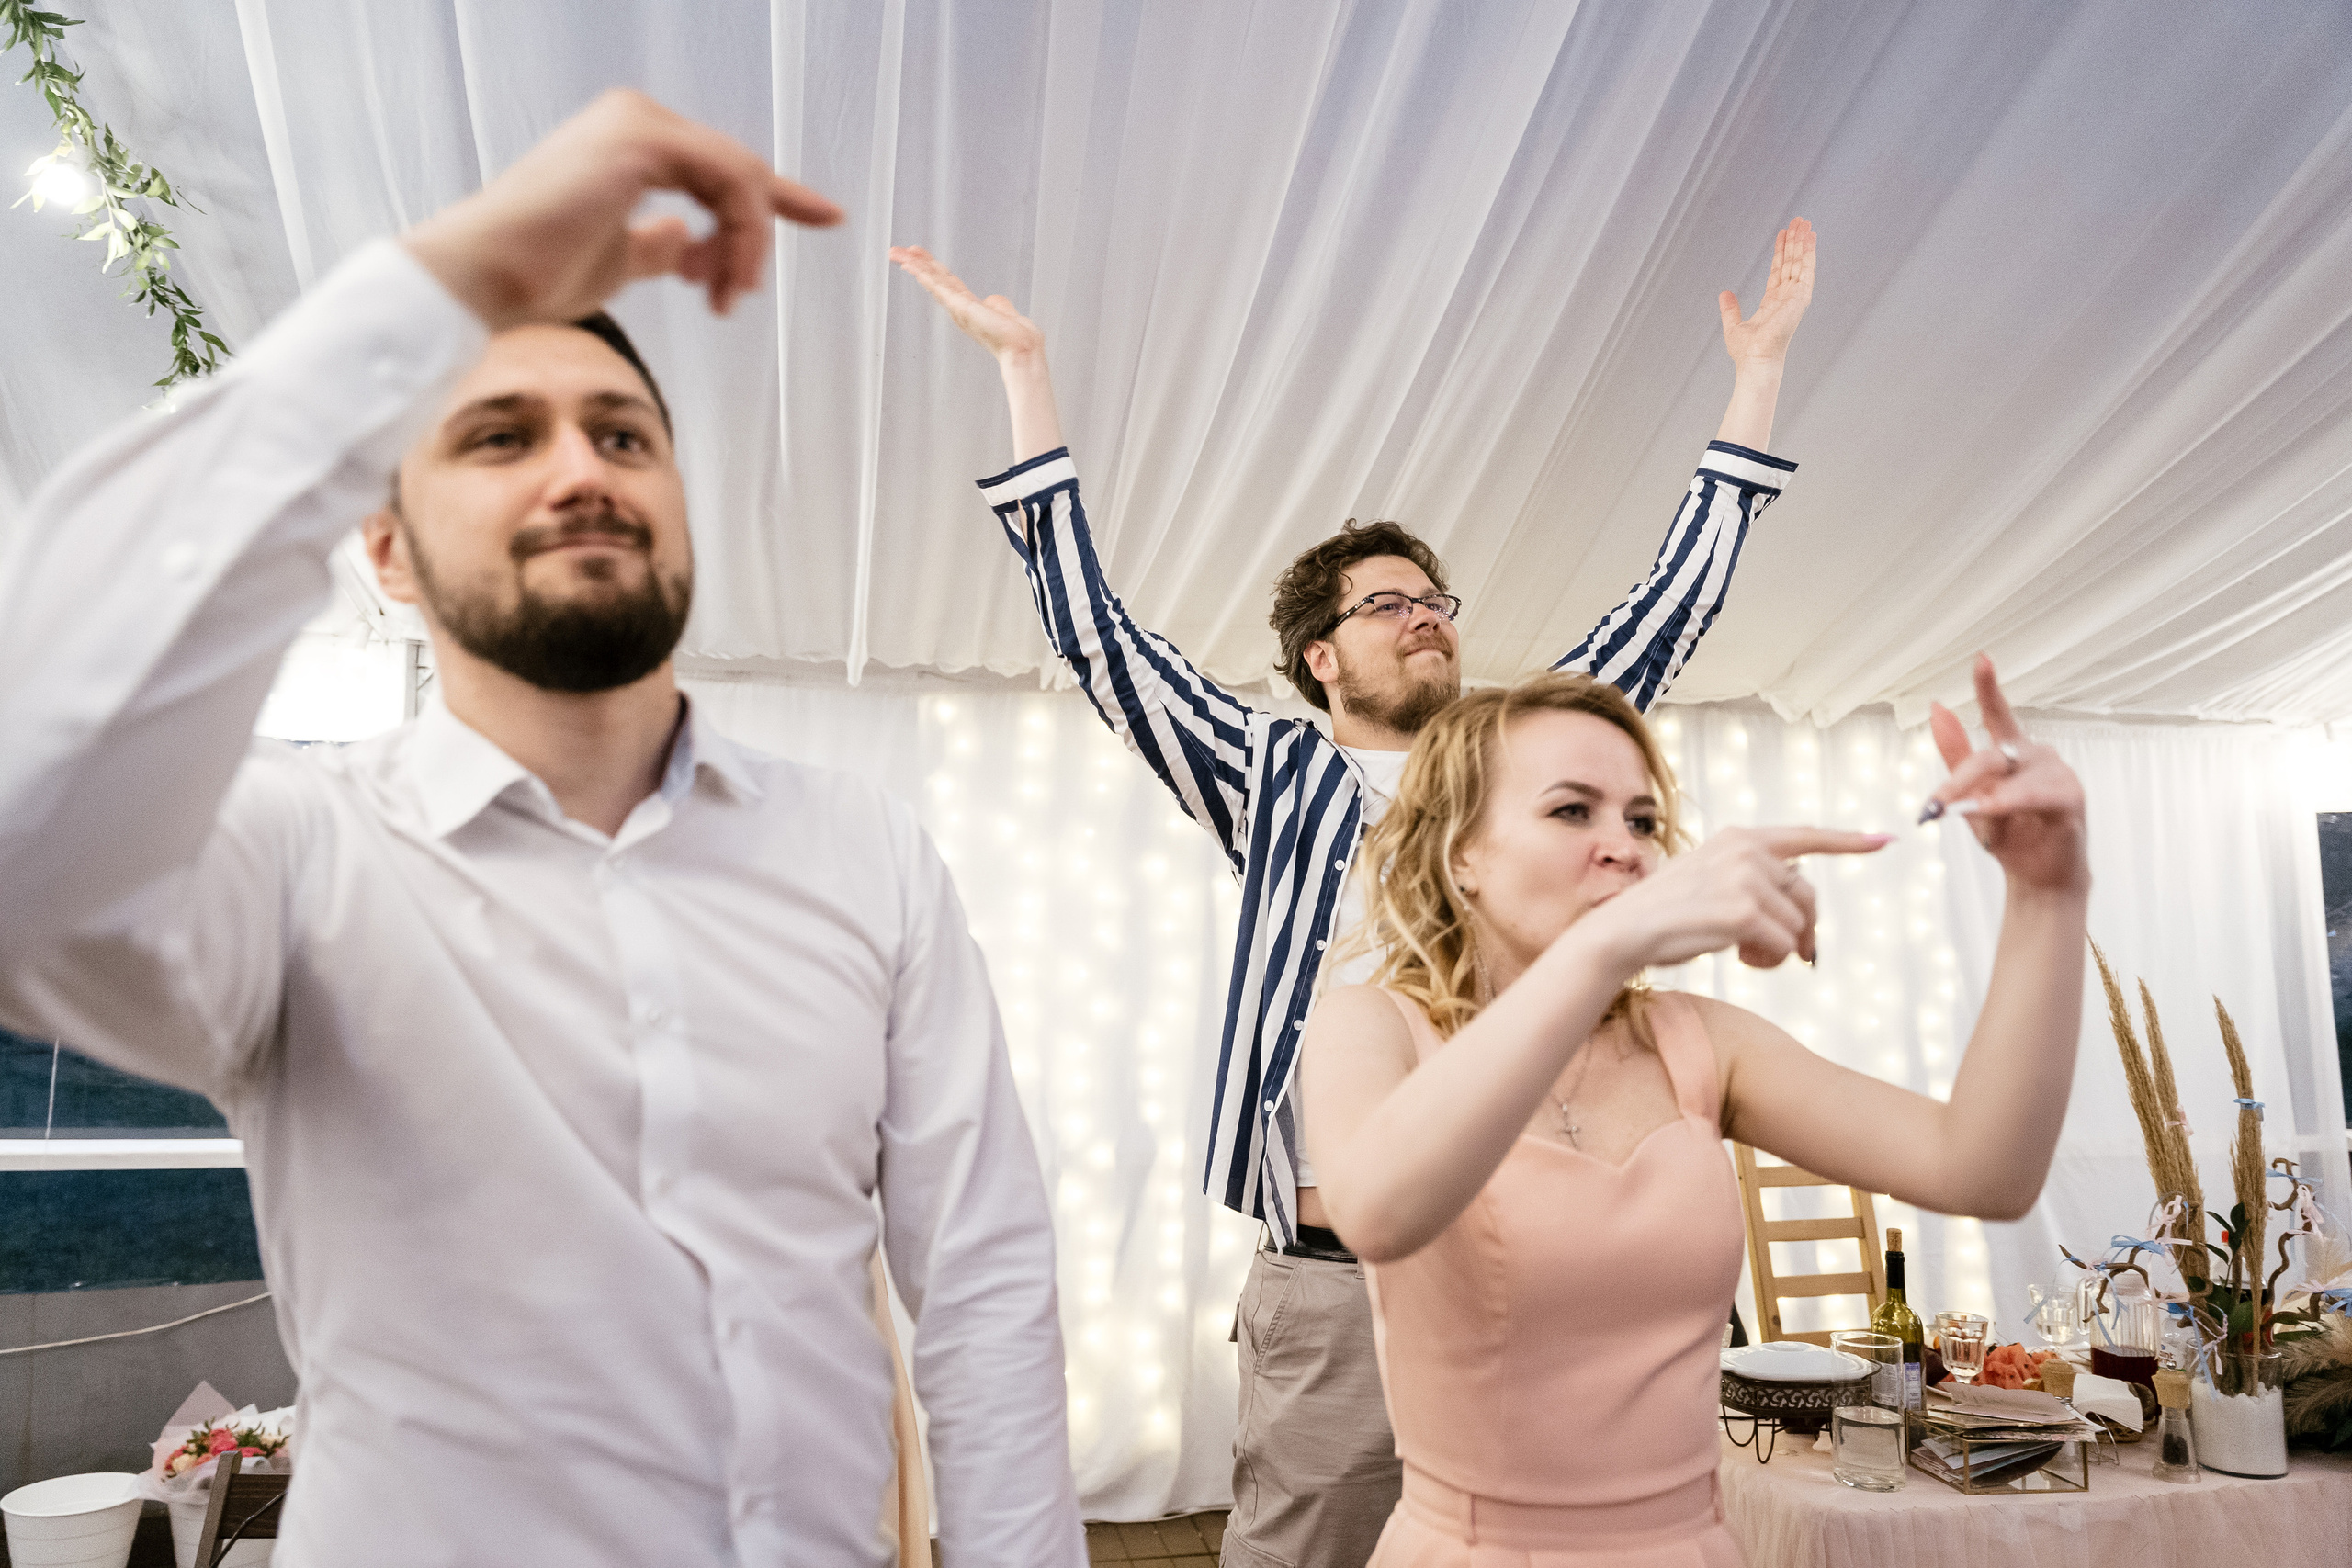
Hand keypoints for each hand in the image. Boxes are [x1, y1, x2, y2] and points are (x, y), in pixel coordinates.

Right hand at [402, 89, 841, 329]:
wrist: (486, 281)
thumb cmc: (535, 276)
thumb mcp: (618, 259)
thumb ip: (656, 244)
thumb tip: (682, 240)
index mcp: (630, 142)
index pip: (724, 166)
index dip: (781, 196)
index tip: (828, 217)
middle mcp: (635, 119)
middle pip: (740, 174)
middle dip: (751, 241)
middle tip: (732, 297)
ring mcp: (637, 123)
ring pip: (742, 179)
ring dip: (746, 247)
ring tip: (721, 297)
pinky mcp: (639, 141)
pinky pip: (729, 182)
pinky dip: (738, 235)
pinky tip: (716, 279)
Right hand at [890, 246, 1044, 361]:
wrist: (1021, 347)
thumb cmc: (1016, 336)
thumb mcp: (1003, 312)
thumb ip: (996, 304)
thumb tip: (992, 300)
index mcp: (966, 306)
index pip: (944, 281)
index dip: (930, 267)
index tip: (917, 255)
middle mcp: (957, 307)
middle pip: (933, 278)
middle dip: (915, 263)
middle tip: (896, 251)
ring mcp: (956, 307)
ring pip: (931, 280)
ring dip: (913, 264)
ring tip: (896, 253)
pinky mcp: (959, 307)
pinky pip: (937, 286)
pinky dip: (923, 275)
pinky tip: (911, 265)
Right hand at [1578, 825, 1889, 971]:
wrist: (1622, 933)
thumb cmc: (1666, 915)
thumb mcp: (1710, 881)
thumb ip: (1753, 881)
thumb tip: (1802, 916)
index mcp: (1739, 838)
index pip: (1803, 836)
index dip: (1847, 841)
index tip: (1885, 840)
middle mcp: (1746, 850)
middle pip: (1806, 894)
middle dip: (1805, 928)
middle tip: (1792, 953)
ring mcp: (1745, 878)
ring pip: (1796, 924)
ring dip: (1780, 950)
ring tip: (1746, 955)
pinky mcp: (1743, 911)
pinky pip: (1782, 946)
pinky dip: (1767, 961)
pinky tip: (1740, 959)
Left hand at [1718, 217, 1814, 368]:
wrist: (1755, 360)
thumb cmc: (1747, 352)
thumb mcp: (1733, 325)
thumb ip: (1730, 309)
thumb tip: (1724, 294)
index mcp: (1773, 303)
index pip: (1779, 271)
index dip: (1781, 252)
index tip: (1783, 234)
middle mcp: (1786, 298)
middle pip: (1791, 263)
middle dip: (1795, 242)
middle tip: (1798, 221)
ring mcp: (1795, 297)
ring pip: (1800, 263)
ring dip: (1803, 243)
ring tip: (1804, 223)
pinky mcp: (1800, 298)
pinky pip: (1806, 270)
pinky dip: (1809, 253)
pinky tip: (1810, 238)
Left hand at [1923, 655, 2089, 896]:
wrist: (2037, 877)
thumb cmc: (2008, 834)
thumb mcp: (1972, 795)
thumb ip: (1956, 753)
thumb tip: (1937, 708)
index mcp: (2013, 753)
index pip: (1999, 714)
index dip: (1989, 686)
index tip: (1982, 658)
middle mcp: (2037, 756)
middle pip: (1988, 757)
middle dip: (1957, 783)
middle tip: (1933, 808)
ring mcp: (2057, 774)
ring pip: (2009, 777)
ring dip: (1985, 799)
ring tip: (1971, 816)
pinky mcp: (2071, 798)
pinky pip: (2035, 794)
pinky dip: (2011, 801)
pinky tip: (1992, 808)